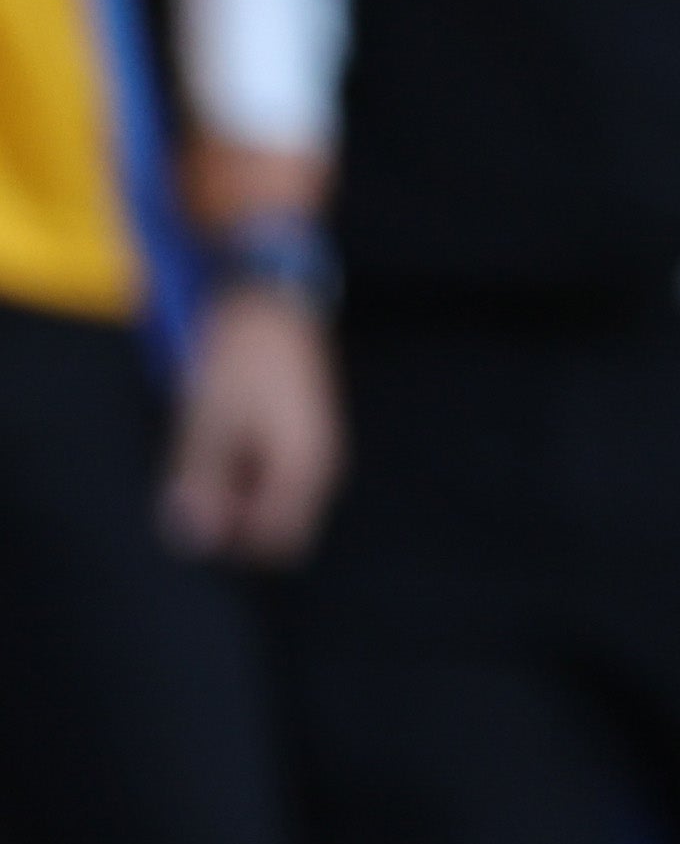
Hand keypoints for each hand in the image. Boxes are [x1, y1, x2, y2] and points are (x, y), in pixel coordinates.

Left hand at [163, 288, 342, 564]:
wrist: (273, 302)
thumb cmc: (241, 359)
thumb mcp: (207, 422)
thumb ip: (200, 483)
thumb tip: (193, 540)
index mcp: (306, 468)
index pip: (276, 541)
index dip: (231, 536)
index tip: (198, 499)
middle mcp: (322, 467)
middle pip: (275, 526)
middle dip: (231, 516)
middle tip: (197, 469)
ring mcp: (315, 452)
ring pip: (271, 502)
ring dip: (233, 490)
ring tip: (209, 443)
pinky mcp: (303, 437)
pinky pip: (272, 477)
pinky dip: (241, 470)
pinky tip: (223, 434)